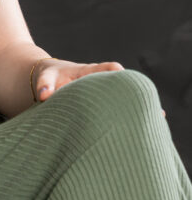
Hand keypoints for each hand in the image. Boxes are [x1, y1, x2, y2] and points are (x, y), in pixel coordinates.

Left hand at [33, 58, 165, 118]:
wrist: (50, 80)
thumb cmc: (50, 78)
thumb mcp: (46, 77)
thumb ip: (45, 84)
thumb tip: (44, 95)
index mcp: (91, 72)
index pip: (110, 69)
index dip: (119, 75)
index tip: (125, 82)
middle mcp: (103, 81)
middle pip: (125, 85)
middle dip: (136, 96)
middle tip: (149, 109)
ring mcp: (106, 93)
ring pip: (126, 99)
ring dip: (138, 108)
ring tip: (155, 123)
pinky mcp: (105, 104)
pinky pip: (121, 109)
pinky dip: (132, 118)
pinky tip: (148, 131)